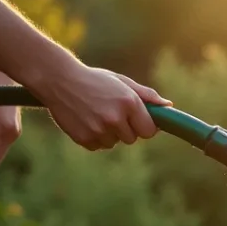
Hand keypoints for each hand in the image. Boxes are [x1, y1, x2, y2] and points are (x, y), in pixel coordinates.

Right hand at [34, 63, 170, 150]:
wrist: (58, 80)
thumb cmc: (94, 80)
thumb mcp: (122, 82)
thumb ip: (146, 95)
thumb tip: (168, 106)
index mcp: (129, 103)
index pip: (149, 131)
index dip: (144, 126)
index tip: (137, 120)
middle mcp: (115, 118)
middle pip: (132, 139)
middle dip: (126, 129)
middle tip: (111, 112)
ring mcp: (99, 130)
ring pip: (115, 143)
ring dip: (109, 133)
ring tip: (96, 113)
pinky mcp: (84, 139)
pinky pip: (98, 146)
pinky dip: (95, 137)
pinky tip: (86, 120)